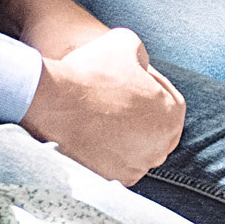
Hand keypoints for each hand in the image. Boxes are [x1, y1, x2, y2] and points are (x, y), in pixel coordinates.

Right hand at [19, 14, 184, 183]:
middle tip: (118, 102)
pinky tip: (94, 136)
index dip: (152, 89)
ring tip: (103, 119)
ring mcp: (137, 167)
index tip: (131, 84)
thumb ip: (142, 55)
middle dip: (141, 115)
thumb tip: (141, 66)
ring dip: (126, 136)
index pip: (169, 102)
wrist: (52, 102)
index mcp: (172, 115)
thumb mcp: (126, 43)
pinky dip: (109, 154)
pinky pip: (116, 165)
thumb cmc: (90, 71)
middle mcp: (161, 147)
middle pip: (155, 129)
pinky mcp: (112, 181)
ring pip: (137, 150)